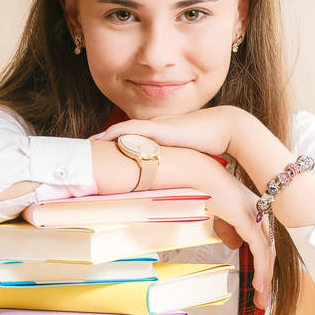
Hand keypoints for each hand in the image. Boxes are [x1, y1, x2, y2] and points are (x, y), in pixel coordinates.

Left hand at [91, 105, 245, 158]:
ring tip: (87, 144)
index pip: (138, 138)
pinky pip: (130, 128)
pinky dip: (114, 132)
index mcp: (165, 135)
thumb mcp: (195, 159)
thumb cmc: (216, 144)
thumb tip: (188, 187)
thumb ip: (188, 170)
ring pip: (124, 130)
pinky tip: (101, 137)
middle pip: (125, 133)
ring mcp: (157, 127)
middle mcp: (158, 128)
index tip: (104, 153)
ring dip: (105, 136)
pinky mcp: (159, 128)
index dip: (120, 144)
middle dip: (106, 140)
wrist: (227, 127)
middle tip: (87, 150)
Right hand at [202, 168, 274, 308]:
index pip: (264, 239)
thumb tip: (235, 244)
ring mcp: (255, 213)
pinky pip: (259, 250)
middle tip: (263, 298)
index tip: (260, 284)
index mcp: (253, 205)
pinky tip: (258, 286)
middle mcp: (259, 208)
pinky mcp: (248, 219)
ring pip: (267, 253)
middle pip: (269, 248)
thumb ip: (229, 227)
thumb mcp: (218, 211)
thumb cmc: (202, 187)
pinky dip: (261, 270)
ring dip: (265, 279)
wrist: (194, 172)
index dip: (264, 263)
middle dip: (267, 275)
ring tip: (261, 300)